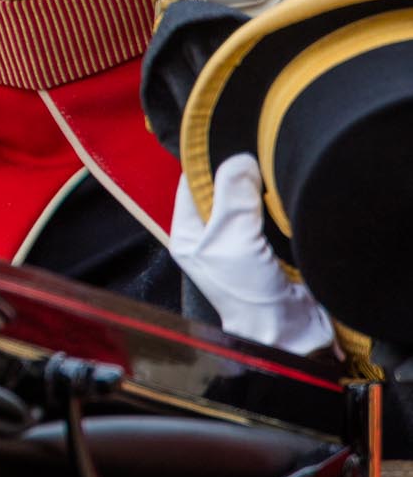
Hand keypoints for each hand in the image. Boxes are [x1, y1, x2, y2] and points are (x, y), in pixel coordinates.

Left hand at [169, 153, 333, 354]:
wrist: (288, 331)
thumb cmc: (247, 292)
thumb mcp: (232, 237)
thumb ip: (233, 196)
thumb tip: (240, 161)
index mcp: (188, 234)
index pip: (192, 185)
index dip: (209, 166)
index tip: (230, 145)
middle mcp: (210, 236)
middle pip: (222, 191)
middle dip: (239, 176)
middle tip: (258, 158)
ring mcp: (240, 242)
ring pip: (249, 201)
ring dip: (262, 191)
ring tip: (273, 174)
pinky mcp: (269, 247)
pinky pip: (272, 215)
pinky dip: (279, 205)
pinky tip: (286, 195)